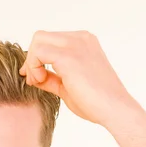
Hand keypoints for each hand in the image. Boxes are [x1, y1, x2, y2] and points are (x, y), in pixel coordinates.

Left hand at [19, 30, 135, 126]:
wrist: (114, 110)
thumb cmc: (96, 103)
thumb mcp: (68, 87)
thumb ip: (52, 78)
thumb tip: (34, 76)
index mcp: (83, 43)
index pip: (50, 40)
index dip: (37, 58)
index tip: (35, 78)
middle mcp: (80, 39)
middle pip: (41, 37)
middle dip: (31, 59)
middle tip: (34, 81)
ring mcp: (76, 45)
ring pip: (38, 41)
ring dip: (31, 63)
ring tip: (39, 82)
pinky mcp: (69, 57)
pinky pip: (38, 52)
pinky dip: (34, 67)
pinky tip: (41, 82)